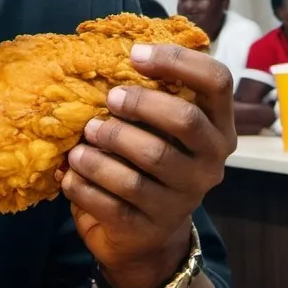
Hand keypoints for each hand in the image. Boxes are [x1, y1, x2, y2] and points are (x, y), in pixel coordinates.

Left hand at [61, 44, 235, 287]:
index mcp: (216, 129)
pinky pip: (112, 200)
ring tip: (82, 140)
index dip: (178, 62)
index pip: (217, 82)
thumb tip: (110, 48)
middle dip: (140, 103)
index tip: (135, 55)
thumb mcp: (157, 132)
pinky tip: (69, 173)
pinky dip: (84, 183)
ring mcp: (183, 199)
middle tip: (109, 98)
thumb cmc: (145, 167)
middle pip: (185, 120)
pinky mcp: (149, 227)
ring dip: (106, 145)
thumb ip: (148, 97)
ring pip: (147, 160)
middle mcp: (209, 164)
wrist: (143, 239)